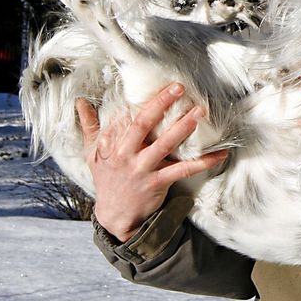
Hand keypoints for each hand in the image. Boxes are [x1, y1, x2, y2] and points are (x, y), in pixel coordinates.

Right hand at [76, 83, 228, 241]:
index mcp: (110, 144)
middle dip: (161, 104)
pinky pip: (184, 169)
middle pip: (143, 124)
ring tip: (200, 112)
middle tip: (179, 88)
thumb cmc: (107, 179)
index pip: (125, 117)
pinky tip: (220, 154)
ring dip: (183, 127)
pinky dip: (203, 161)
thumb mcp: (93, 154)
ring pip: (164, 144)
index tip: (160, 84)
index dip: (142, 101)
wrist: (115, 216)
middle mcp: (125, 155)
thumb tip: (80, 103)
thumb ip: (90, 127)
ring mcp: (142, 169)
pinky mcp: (158, 183)